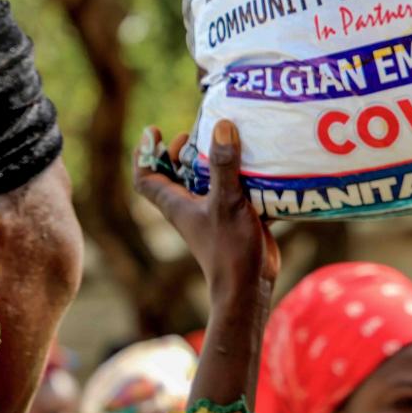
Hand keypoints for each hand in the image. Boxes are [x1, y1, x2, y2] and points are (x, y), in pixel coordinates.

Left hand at [133, 119, 279, 407]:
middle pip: (179, 175)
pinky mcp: (237, 220)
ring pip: (211, 182)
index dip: (146, 153)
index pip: (146, 178)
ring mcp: (214, 215)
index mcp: (177, 204)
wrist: (249, 287)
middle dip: (188, 151)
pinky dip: (247, 179)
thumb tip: (222, 125)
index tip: (156, 131)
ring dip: (220, 163)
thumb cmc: (229, 248)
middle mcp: (191, 208)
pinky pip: (239, 193)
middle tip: (203, 131)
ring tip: (236, 140)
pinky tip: (265, 166)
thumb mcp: (226, 201)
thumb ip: (224, 165)